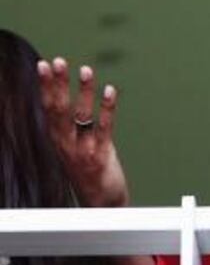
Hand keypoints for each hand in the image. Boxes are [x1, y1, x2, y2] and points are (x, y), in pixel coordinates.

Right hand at [37, 57, 129, 207]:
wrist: (100, 204)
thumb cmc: (87, 171)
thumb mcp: (73, 147)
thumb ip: (70, 126)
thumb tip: (65, 100)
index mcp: (57, 140)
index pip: (48, 108)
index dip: (46, 86)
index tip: (44, 64)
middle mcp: (65, 144)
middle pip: (58, 109)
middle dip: (57, 84)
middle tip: (57, 60)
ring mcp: (82, 150)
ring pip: (81, 116)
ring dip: (83, 92)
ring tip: (86, 70)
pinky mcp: (100, 156)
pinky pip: (103, 128)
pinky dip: (106, 109)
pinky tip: (109, 91)